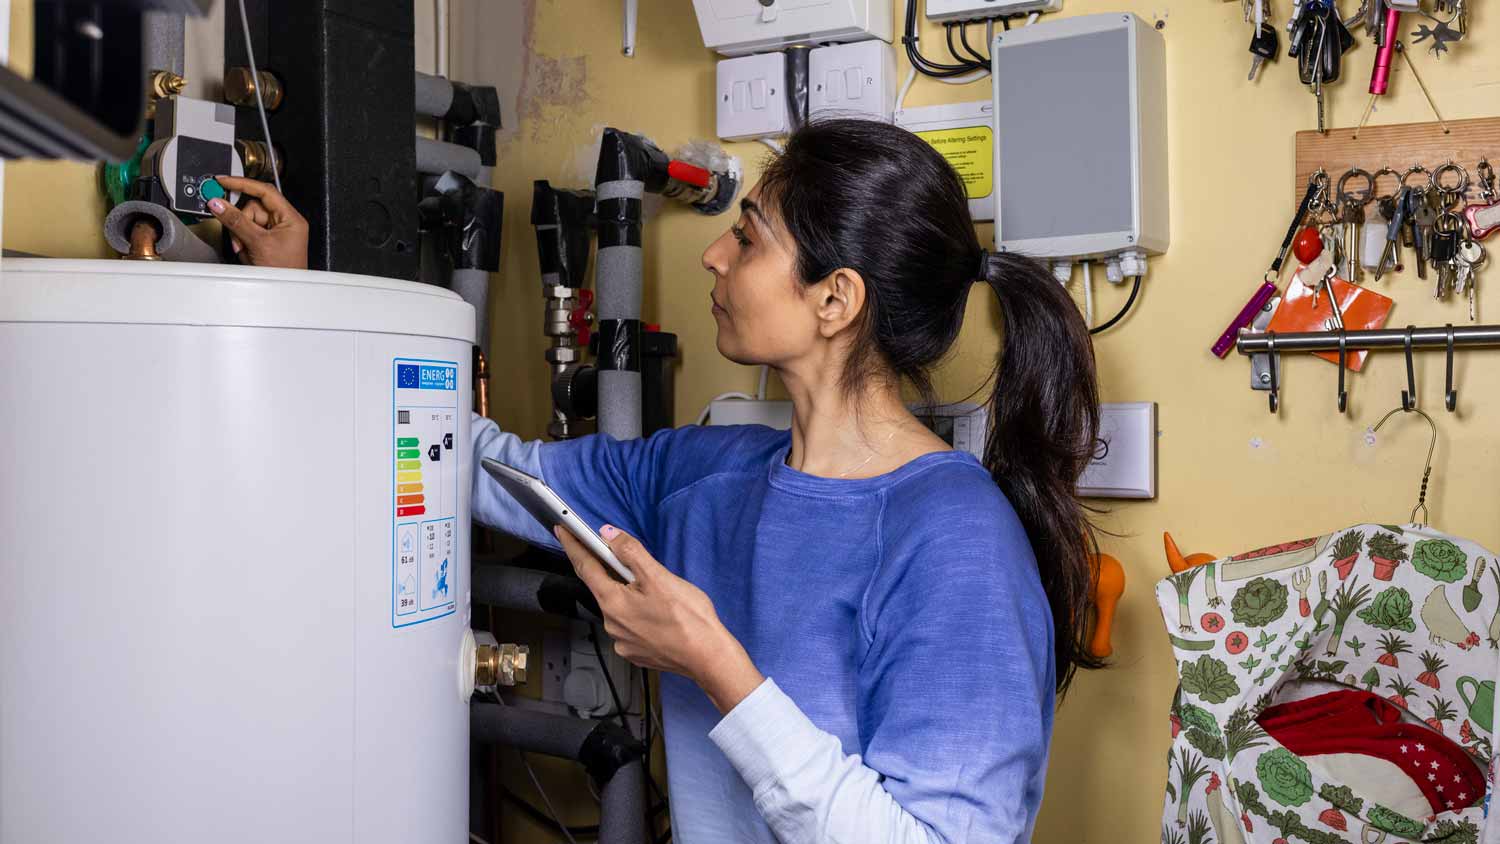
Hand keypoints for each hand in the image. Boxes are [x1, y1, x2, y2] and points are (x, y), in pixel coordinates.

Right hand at [208, 175, 308, 268]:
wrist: (284, 294)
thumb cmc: (283, 272)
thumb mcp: (258, 243)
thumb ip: (236, 221)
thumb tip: (219, 204)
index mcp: (290, 218)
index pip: (265, 191)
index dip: (243, 184)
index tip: (224, 181)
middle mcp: (284, 222)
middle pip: (252, 207)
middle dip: (241, 222)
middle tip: (239, 237)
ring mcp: (274, 232)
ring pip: (246, 221)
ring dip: (240, 235)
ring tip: (245, 249)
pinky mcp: (265, 241)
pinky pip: (246, 233)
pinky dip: (242, 242)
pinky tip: (247, 252)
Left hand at [556, 524, 764, 714]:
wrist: (708, 656)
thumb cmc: (688, 617)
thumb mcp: (659, 577)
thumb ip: (630, 553)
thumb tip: (608, 534)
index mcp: (613, 602)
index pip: (585, 567)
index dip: (573, 546)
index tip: (562, 530)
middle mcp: (611, 623)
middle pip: (602, 587)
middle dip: (609, 570)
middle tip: (622, 557)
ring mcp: (622, 640)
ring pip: (617, 606)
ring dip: (626, 593)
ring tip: (653, 590)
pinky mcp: (635, 651)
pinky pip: (628, 625)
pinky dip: (635, 613)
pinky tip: (655, 612)